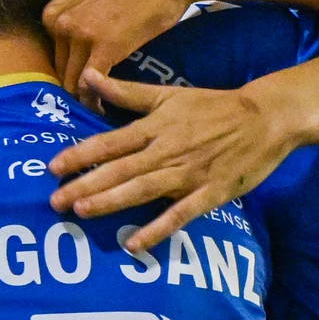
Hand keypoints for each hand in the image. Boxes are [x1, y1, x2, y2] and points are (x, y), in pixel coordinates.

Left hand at [44, 0, 194, 97]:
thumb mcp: (93, 2)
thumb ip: (77, 25)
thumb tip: (74, 58)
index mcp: (54, 14)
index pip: (54, 60)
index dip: (71, 77)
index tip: (87, 90)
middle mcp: (60, 23)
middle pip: (62, 73)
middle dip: (79, 91)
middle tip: (96, 104)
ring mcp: (80, 34)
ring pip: (74, 84)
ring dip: (87, 101)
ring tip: (103, 108)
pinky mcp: (104, 47)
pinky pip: (91, 86)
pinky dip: (96, 102)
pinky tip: (106, 109)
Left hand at [48, 70, 302, 252]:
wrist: (265, 119)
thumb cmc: (212, 106)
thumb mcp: (168, 94)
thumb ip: (125, 91)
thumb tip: (88, 75)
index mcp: (155, 127)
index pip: (110, 143)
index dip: (80, 155)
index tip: (53, 168)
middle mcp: (167, 151)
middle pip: (120, 169)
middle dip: (86, 185)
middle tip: (56, 202)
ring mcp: (189, 174)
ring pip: (143, 189)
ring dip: (112, 201)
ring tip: (82, 212)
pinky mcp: (211, 193)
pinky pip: (181, 214)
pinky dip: (158, 228)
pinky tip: (135, 244)